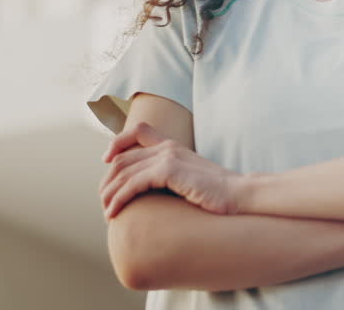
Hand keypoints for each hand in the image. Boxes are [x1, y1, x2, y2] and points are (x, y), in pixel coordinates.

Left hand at [99, 122, 240, 219]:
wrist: (239, 193)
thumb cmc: (217, 193)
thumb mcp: (191, 178)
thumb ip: (172, 176)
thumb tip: (153, 190)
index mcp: (173, 146)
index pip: (138, 131)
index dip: (117, 142)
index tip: (107, 160)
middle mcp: (168, 147)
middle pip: (123, 158)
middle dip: (108, 181)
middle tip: (105, 201)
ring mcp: (168, 157)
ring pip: (124, 172)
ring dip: (110, 194)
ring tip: (107, 211)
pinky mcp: (169, 170)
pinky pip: (133, 183)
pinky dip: (120, 198)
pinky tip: (115, 212)